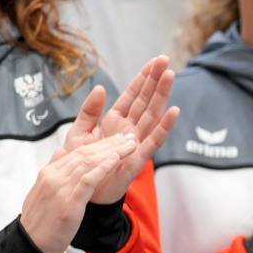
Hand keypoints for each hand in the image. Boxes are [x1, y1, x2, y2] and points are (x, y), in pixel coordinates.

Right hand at [20, 133, 136, 252]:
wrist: (30, 245)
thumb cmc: (39, 222)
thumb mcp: (42, 192)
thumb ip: (53, 171)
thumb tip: (61, 151)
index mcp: (48, 173)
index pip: (77, 152)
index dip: (99, 144)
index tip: (117, 139)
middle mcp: (53, 176)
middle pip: (85, 153)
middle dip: (109, 144)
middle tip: (128, 137)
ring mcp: (60, 188)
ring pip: (88, 162)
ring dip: (111, 152)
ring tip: (128, 145)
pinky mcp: (69, 202)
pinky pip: (88, 180)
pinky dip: (102, 167)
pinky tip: (115, 160)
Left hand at [63, 56, 179, 203]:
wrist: (82, 192)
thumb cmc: (82, 164)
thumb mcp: (79, 132)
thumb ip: (89, 111)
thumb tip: (100, 87)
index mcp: (115, 120)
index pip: (133, 95)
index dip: (143, 78)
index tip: (155, 60)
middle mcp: (129, 129)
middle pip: (146, 100)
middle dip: (155, 81)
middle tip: (166, 60)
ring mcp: (136, 143)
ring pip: (152, 115)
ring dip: (162, 96)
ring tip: (171, 76)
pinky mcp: (138, 159)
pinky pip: (153, 141)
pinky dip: (164, 127)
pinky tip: (173, 112)